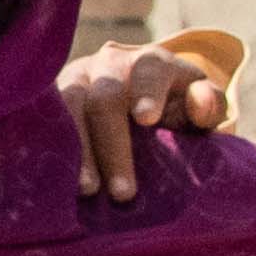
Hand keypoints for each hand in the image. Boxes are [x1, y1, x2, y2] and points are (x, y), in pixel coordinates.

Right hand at [62, 31, 241, 203]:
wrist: (137, 102)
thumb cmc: (174, 110)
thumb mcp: (198, 107)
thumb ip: (208, 105)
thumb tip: (202, 103)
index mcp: (151, 61)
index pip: (149, 70)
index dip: (147, 92)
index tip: (147, 120)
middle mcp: (109, 63)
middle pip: (105, 98)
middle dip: (113, 146)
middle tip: (124, 193)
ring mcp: (75, 78)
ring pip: (69, 108)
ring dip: (79, 152)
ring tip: (88, 190)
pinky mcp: (53, 98)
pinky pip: (47, 118)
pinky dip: (54, 147)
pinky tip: (60, 178)